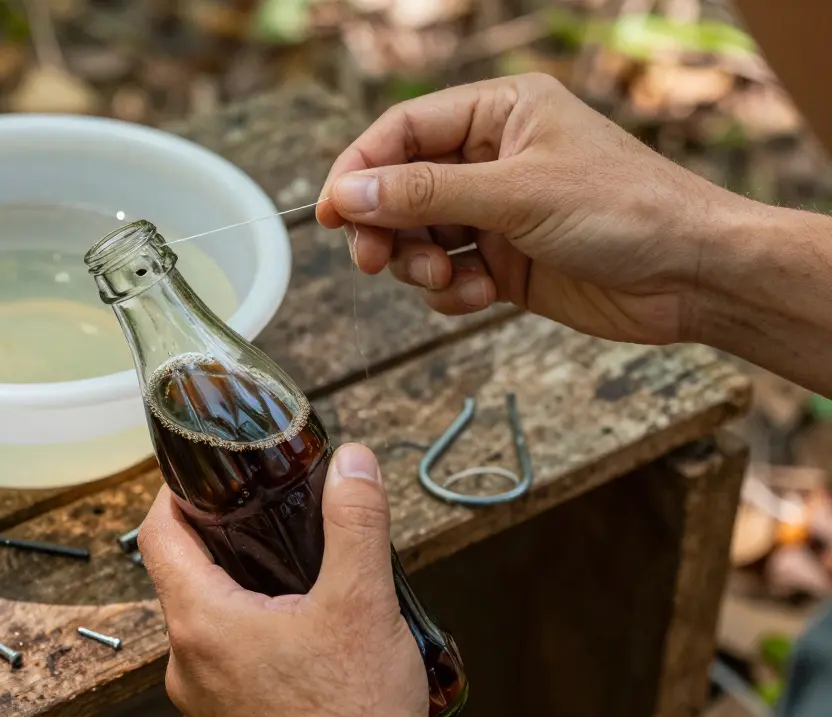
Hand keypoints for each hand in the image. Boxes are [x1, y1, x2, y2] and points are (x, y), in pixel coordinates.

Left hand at [138, 443, 426, 716]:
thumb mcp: (363, 607)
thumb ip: (355, 526)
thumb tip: (353, 464)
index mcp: (201, 622)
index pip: (156, 533)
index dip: (175, 491)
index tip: (205, 470)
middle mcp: (188, 662)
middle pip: (184, 573)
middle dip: (224, 537)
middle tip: (265, 509)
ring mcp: (205, 698)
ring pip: (210, 618)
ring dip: (243, 587)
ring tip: (297, 569)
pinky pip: (228, 658)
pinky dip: (255, 631)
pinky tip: (305, 630)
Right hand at [315, 72, 754, 345]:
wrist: (694, 278)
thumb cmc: (627, 212)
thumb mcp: (517, 195)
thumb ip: (426, 193)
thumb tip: (347, 192)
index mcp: (500, 114)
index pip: (403, 131)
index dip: (359, 169)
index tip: (327, 213)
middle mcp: (494, 159)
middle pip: (401, 188)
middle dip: (386, 227)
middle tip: (374, 261)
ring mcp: (498, 213)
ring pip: (420, 236)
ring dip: (419, 264)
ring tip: (445, 280)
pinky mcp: (506, 263)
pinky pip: (447, 276)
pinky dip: (450, 292)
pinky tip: (479, 298)